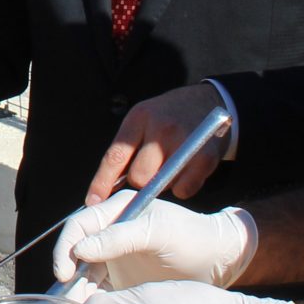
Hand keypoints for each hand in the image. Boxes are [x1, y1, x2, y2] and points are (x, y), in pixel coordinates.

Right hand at [50, 192, 257, 289]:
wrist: (220, 261)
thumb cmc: (192, 237)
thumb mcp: (157, 232)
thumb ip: (118, 238)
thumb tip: (80, 249)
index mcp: (115, 212)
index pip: (78, 227)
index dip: (66, 248)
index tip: (64, 272)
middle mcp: (109, 235)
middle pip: (75, 255)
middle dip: (67, 277)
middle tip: (64, 300)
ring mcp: (114, 260)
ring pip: (83, 277)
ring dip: (76, 294)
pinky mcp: (121, 283)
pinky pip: (97, 294)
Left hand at [86, 83, 227, 202]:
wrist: (210, 101)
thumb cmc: (170, 115)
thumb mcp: (144, 119)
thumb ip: (128, 148)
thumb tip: (107, 188)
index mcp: (140, 117)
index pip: (115, 156)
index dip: (102, 183)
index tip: (92, 202)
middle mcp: (161, 127)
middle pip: (139, 177)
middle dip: (141, 181)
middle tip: (152, 171)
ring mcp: (185, 141)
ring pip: (161, 185)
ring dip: (162, 184)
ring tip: (171, 166)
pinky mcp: (205, 156)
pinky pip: (184, 189)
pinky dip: (182, 187)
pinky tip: (186, 172)